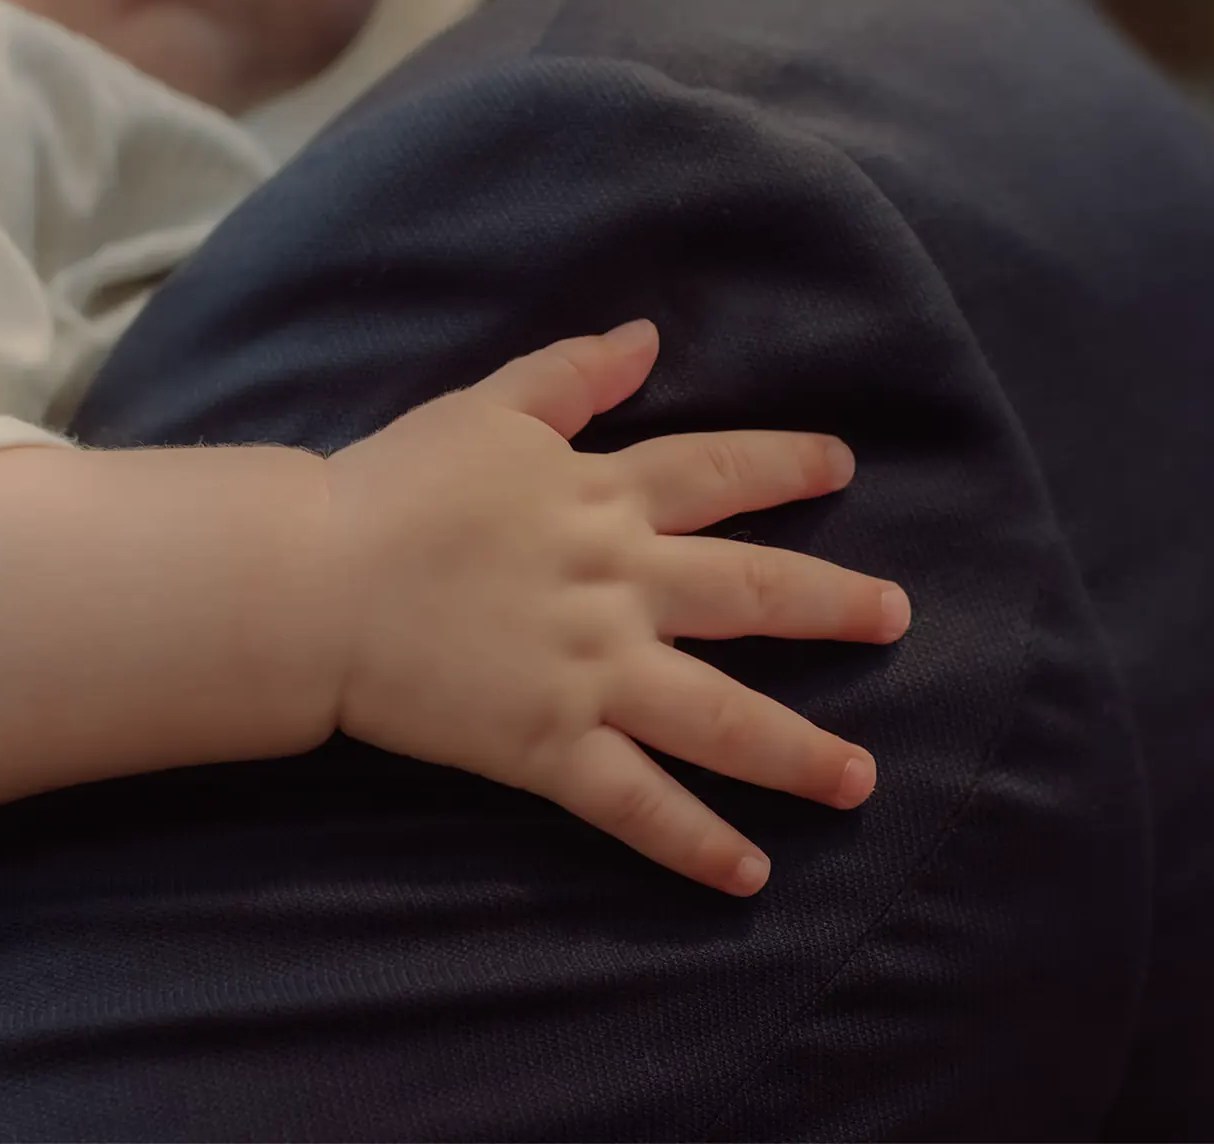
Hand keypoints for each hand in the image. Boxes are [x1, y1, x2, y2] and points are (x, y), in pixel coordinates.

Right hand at [324, 320, 908, 895]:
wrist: (317, 581)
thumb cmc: (391, 488)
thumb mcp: (485, 408)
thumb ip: (572, 375)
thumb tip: (648, 337)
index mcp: (604, 497)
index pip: (719, 474)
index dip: (785, 467)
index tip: (841, 466)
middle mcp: (622, 584)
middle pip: (752, 594)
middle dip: (833, 604)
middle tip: (896, 619)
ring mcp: (594, 672)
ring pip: (722, 716)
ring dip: (798, 750)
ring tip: (861, 779)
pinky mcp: (551, 746)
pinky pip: (639, 803)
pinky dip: (696, 842)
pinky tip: (752, 876)